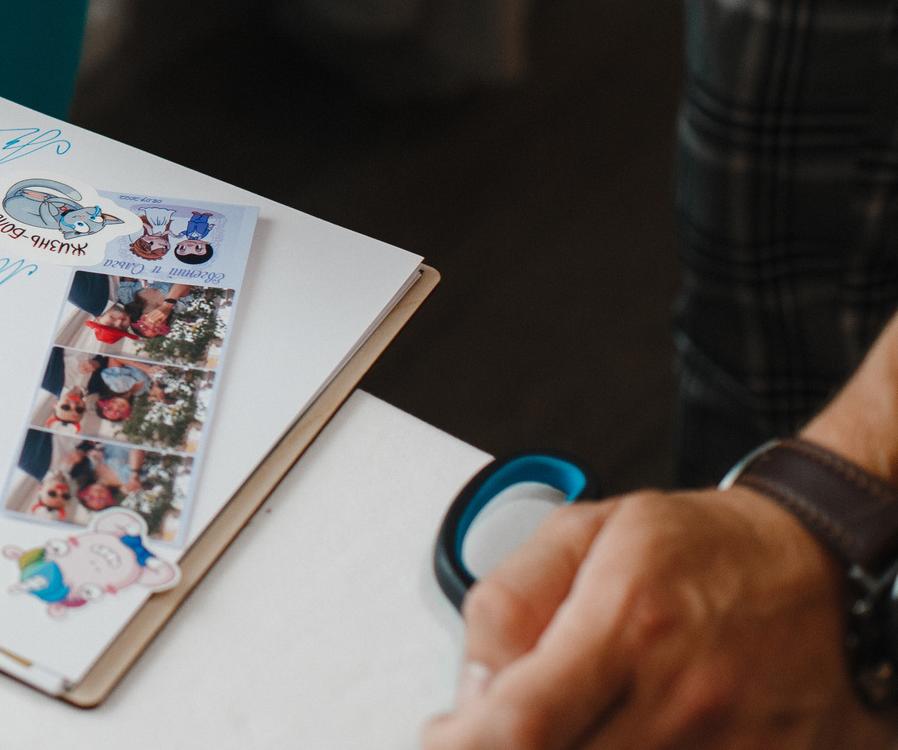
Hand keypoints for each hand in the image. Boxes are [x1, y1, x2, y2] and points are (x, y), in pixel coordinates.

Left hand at [424, 487, 874, 747]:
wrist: (819, 561)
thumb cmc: (701, 547)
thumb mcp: (583, 533)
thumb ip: (510, 603)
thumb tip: (470, 686)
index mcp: (626, 624)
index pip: (522, 724)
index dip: (465, 744)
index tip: (443, 734)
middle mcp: (681, 697)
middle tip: (488, 732)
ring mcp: (729, 745)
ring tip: (557, 725)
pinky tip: (611, 735)